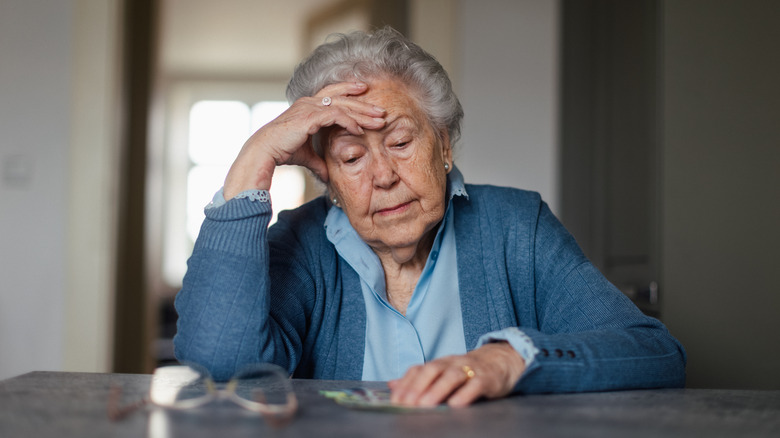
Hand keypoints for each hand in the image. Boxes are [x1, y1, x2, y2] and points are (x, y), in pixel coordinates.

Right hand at [223, 81, 386, 199]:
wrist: (265, 151)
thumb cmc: (282, 151)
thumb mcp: (306, 156)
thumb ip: (319, 161)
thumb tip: (328, 175)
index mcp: (308, 106)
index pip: (333, 94)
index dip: (349, 91)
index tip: (366, 93)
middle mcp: (309, 102)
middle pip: (342, 97)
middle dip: (364, 104)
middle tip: (381, 111)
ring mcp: (309, 107)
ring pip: (343, 105)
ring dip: (362, 112)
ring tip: (378, 120)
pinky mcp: (310, 116)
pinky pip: (336, 115)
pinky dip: (349, 121)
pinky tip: (360, 130)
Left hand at [387, 342, 525, 407]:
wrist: (501, 361)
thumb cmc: (467, 371)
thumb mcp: (443, 373)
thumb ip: (418, 380)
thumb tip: (392, 385)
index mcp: (440, 363)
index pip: (419, 369)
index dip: (406, 383)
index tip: (395, 400)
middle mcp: (452, 363)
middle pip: (432, 369)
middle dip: (417, 387)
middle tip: (407, 404)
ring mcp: (470, 369)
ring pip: (451, 376)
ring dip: (436, 390)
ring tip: (425, 405)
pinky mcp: (486, 378)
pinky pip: (475, 384)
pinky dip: (464, 394)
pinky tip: (455, 405)